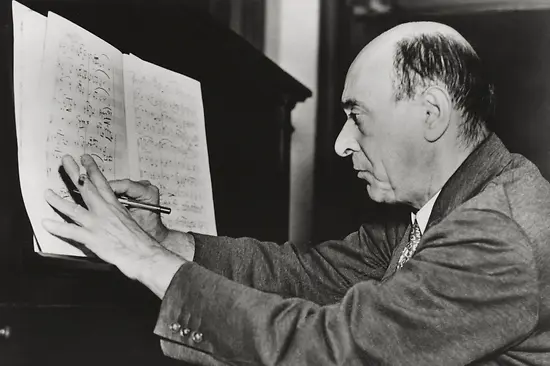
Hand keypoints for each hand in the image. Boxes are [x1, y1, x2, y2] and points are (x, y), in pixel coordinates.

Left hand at [42, 154, 184, 296]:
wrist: (144, 253)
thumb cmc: (140, 242)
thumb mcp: (130, 223)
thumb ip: (117, 217)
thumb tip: (109, 218)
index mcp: (115, 207)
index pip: (102, 183)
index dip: (92, 170)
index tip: (85, 159)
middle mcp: (105, 212)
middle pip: (87, 189)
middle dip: (75, 173)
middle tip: (65, 161)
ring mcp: (97, 224)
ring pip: (73, 209)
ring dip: (58, 200)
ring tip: (47, 193)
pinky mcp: (92, 238)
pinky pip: (70, 231)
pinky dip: (57, 227)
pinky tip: (46, 223)